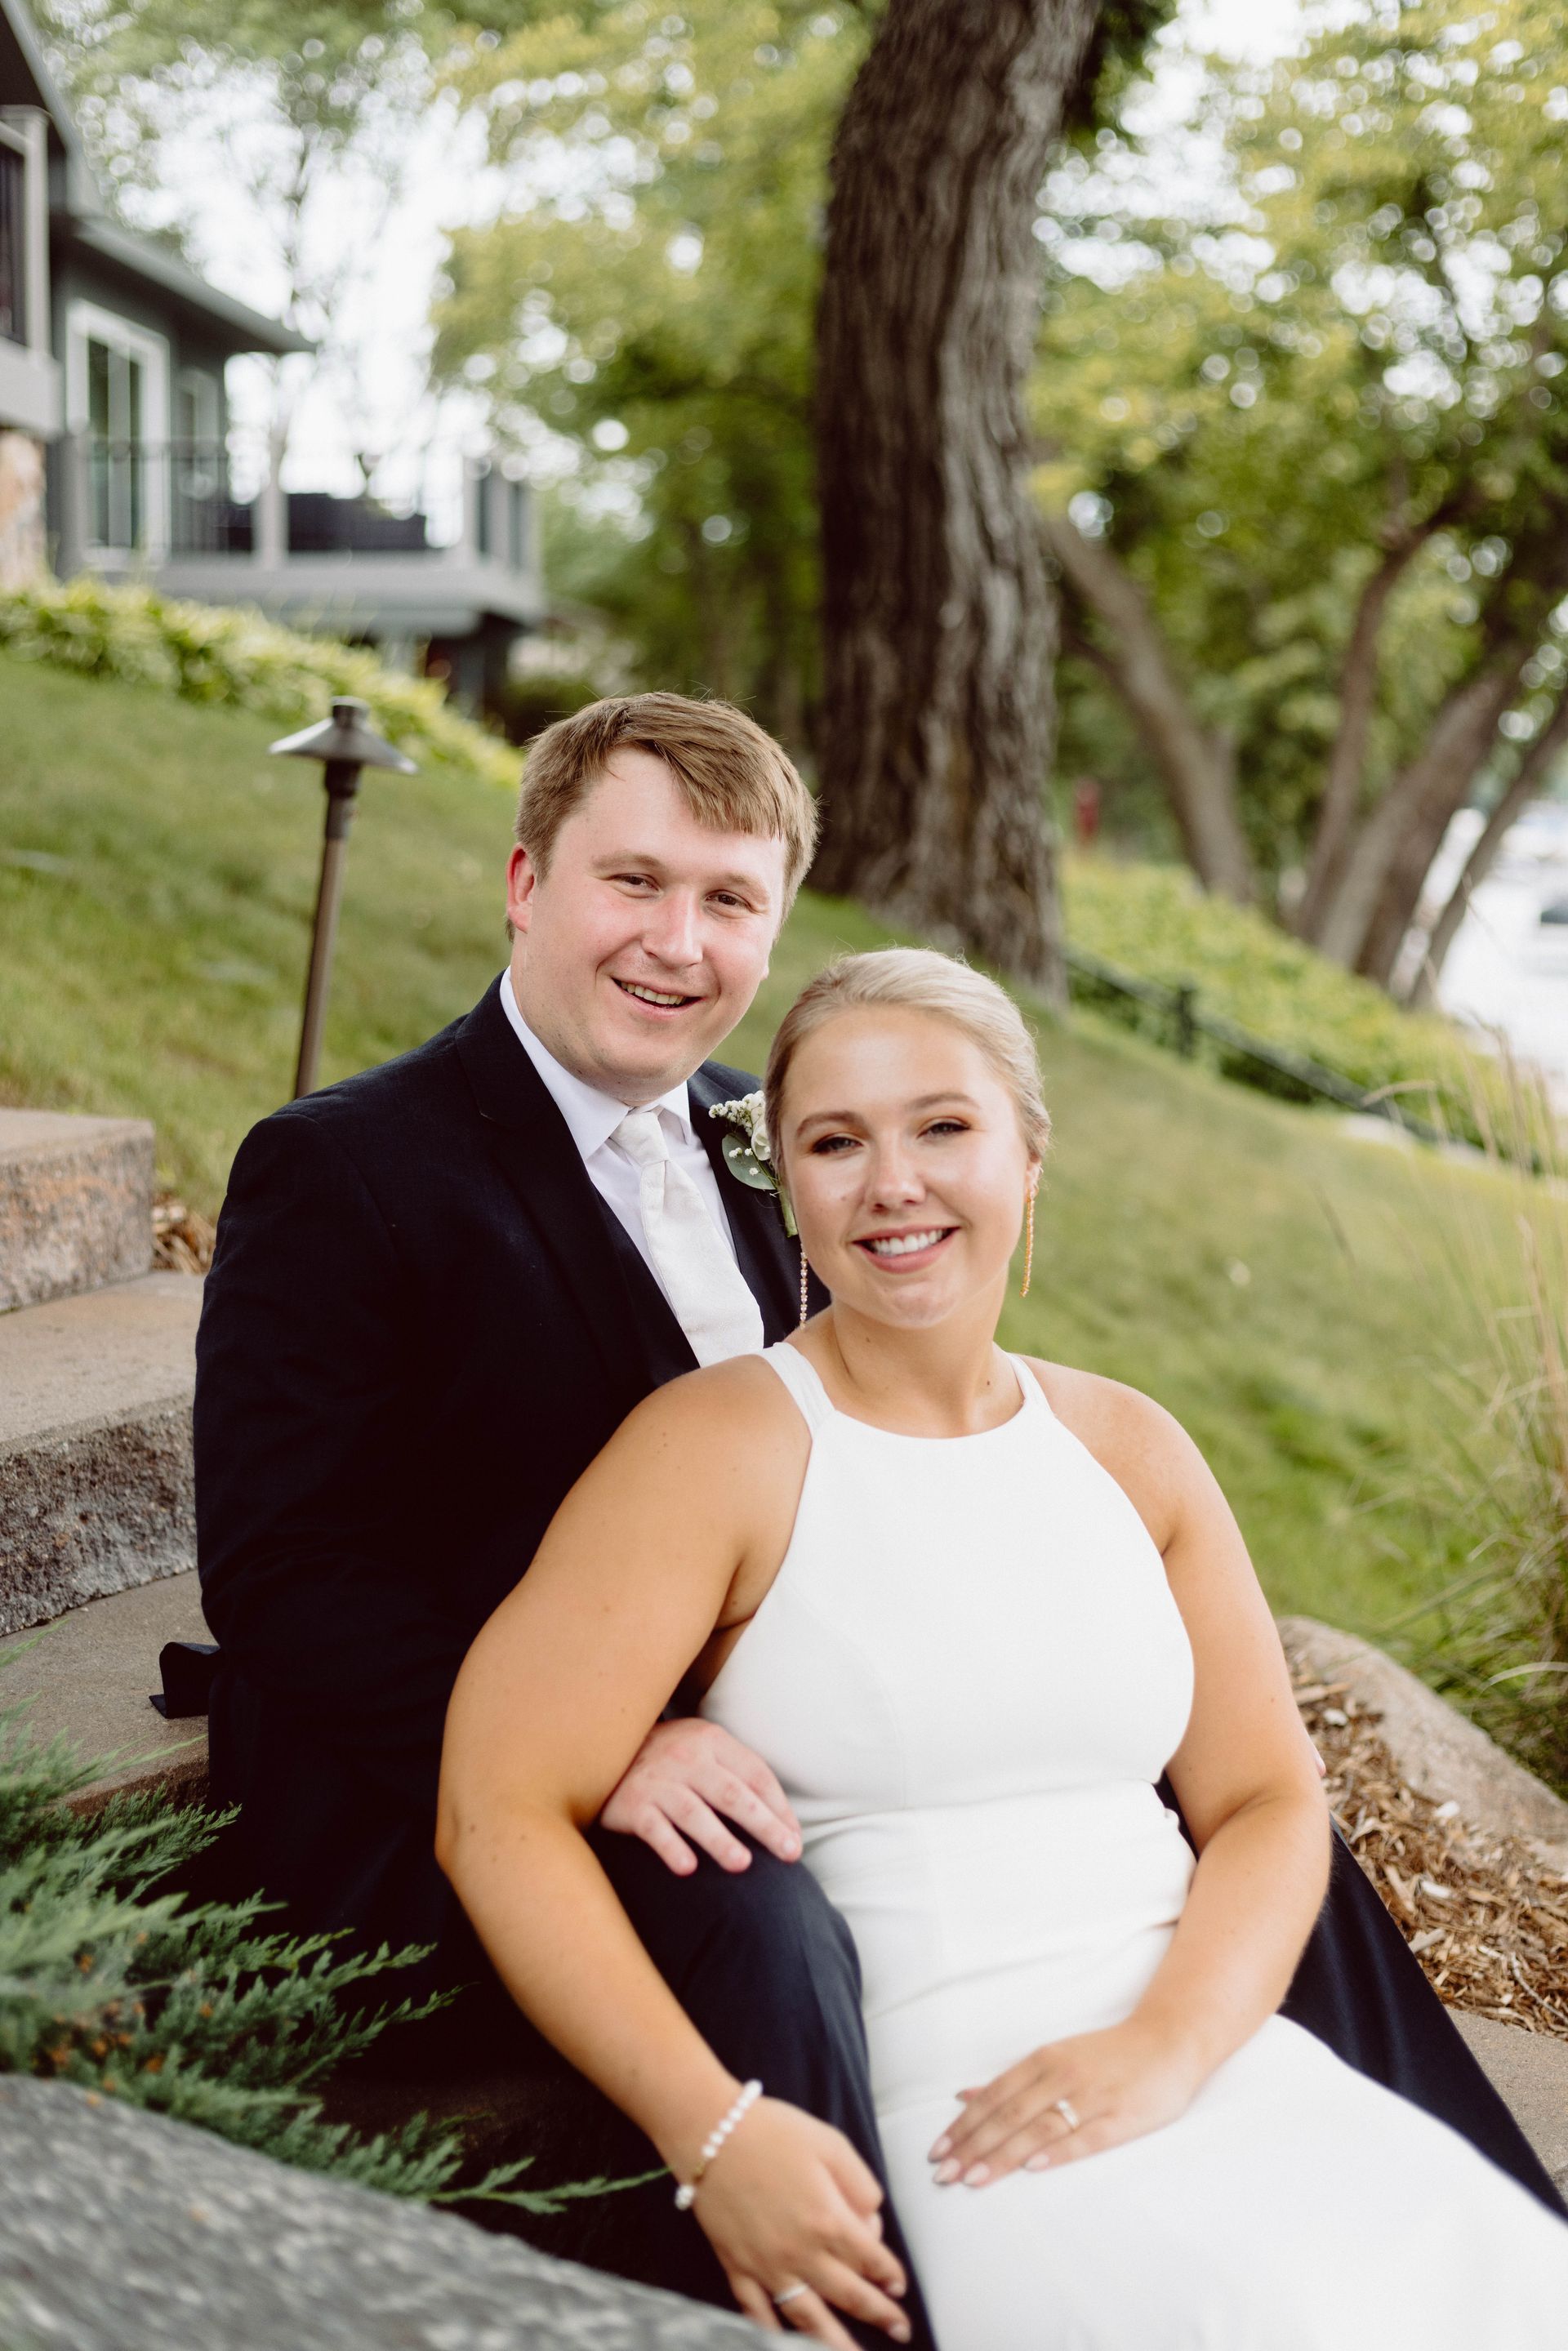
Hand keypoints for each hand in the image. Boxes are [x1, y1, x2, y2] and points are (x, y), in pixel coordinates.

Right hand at [599, 1718, 802, 1873]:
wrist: (604, 1749)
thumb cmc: (669, 1758)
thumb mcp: (703, 1750)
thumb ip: (738, 1775)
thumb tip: (785, 1823)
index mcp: (711, 1740)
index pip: (755, 1773)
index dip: (779, 1807)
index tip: (796, 1839)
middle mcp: (686, 1757)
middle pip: (732, 1794)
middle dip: (765, 1825)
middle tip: (789, 1853)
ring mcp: (657, 1781)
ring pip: (694, 1812)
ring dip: (719, 1840)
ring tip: (742, 1864)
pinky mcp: (631, 1804)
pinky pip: (654, 1829)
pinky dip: (671, 1847)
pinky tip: (687, 1868)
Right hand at [691, 2097, 909, 2347]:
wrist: (710, 2132)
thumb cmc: (773, 2131)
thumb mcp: (832, 2144)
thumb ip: (861, 2185)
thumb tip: (871, 2223)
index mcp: (829, 2221)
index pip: (871, 2260)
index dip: (890, 2275)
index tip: (899, 2288)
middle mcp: (801, 2253)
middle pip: (848, 2295)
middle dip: (878, 2315)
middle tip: (900, 2331)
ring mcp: (767, 2266)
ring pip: (808, 2317)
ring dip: (834, 2342)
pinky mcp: (737, 2266)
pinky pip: (757, 2311)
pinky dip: (770, 2333)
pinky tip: (785, 2345)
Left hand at [927, 2014, 1205, 2187]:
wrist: (1166, 2042)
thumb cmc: (1105, 2056)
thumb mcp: (1054, 2057)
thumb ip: (1011, 2081)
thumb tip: (964, 2096)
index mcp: (1043, 2061)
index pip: (994, 2098)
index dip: (964, 2125)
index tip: (937, 2151)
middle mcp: (1061, 2077)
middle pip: (1008, 2116)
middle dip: (972, 2146)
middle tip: (943, 2174)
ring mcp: (1090, 2098)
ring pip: (1038, 2129)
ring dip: (1002, 2155)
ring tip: (972, 2178)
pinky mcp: (1119, 2119)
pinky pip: (1084, 2137)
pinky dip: (1057, 2152)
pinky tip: (1033, 2168)